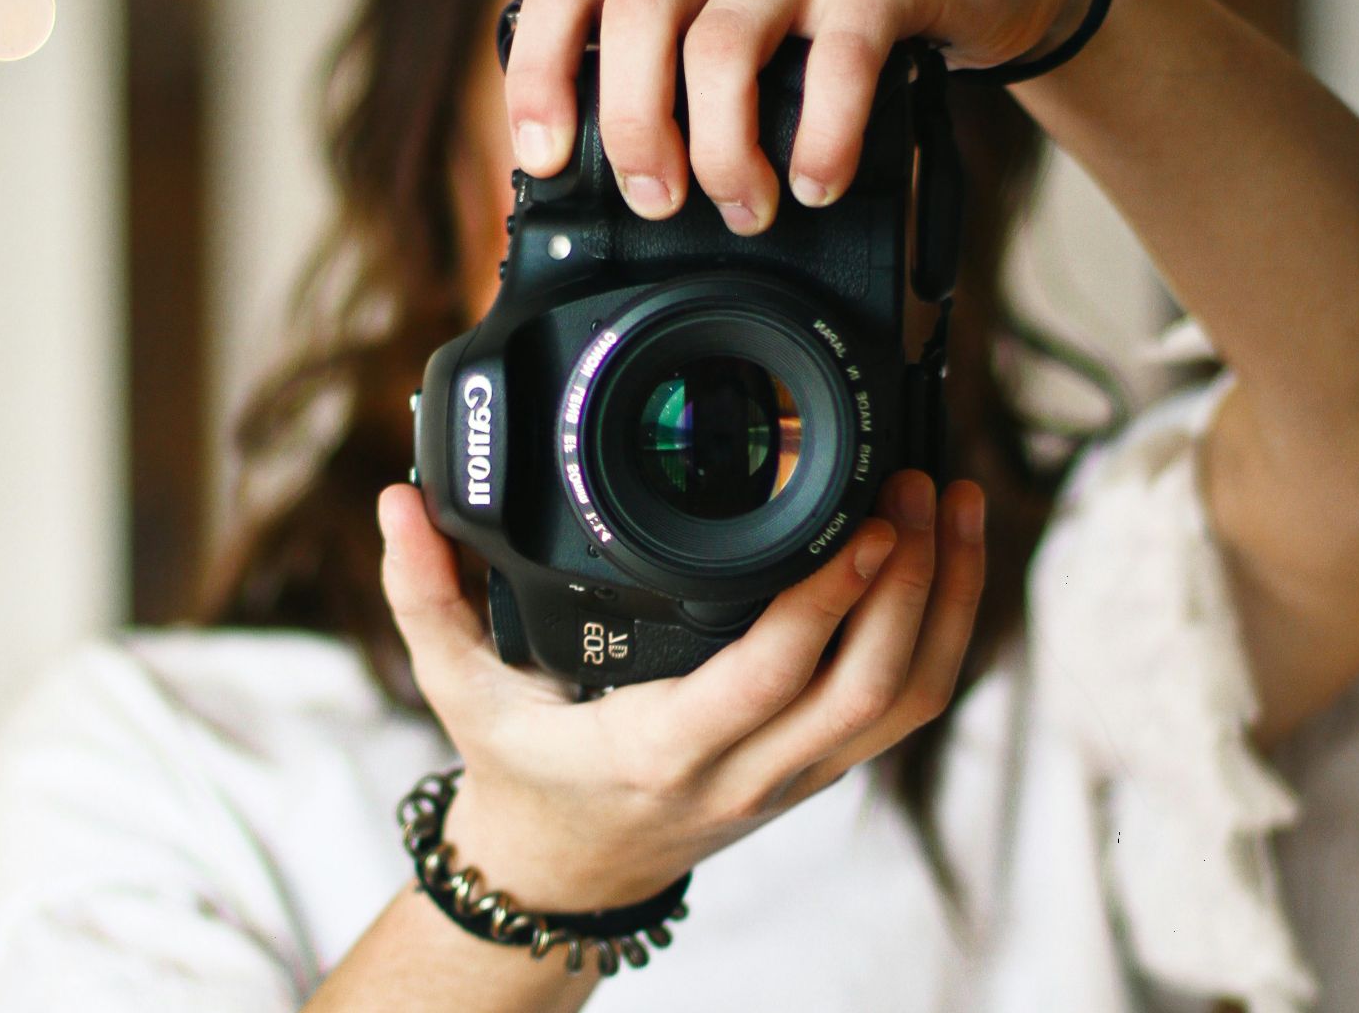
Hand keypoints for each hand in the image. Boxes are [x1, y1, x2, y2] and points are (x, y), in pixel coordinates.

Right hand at [376, 470, 984, 911]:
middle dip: (914, 585)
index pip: (769, 677)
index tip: (866, 521)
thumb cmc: (520, 775)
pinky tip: (948, 562)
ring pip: (905, 704)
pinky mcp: (815, 769)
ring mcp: (791, 777)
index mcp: (659, 747)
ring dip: (947, 607)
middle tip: (923, 484)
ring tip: (959, 507)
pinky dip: (939, 637)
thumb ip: (423, 595)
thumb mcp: (457, 689)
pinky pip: (901, 712)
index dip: (830, 601)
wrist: (562, 875)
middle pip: (870, 689)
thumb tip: (399, 502)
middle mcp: (742, 771)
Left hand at [504, 0, 1093, 233]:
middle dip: (633, 127)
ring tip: (747, 206)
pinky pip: (839, 59)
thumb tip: (619, 180)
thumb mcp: (746, 18)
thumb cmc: (845, 5)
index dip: (541, 71)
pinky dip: (822, 138)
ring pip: (722, 44)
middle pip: (636, 13)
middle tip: (657, 199)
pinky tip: (820, 182)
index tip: (546, 156)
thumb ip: (682, 66)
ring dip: (722, 151)